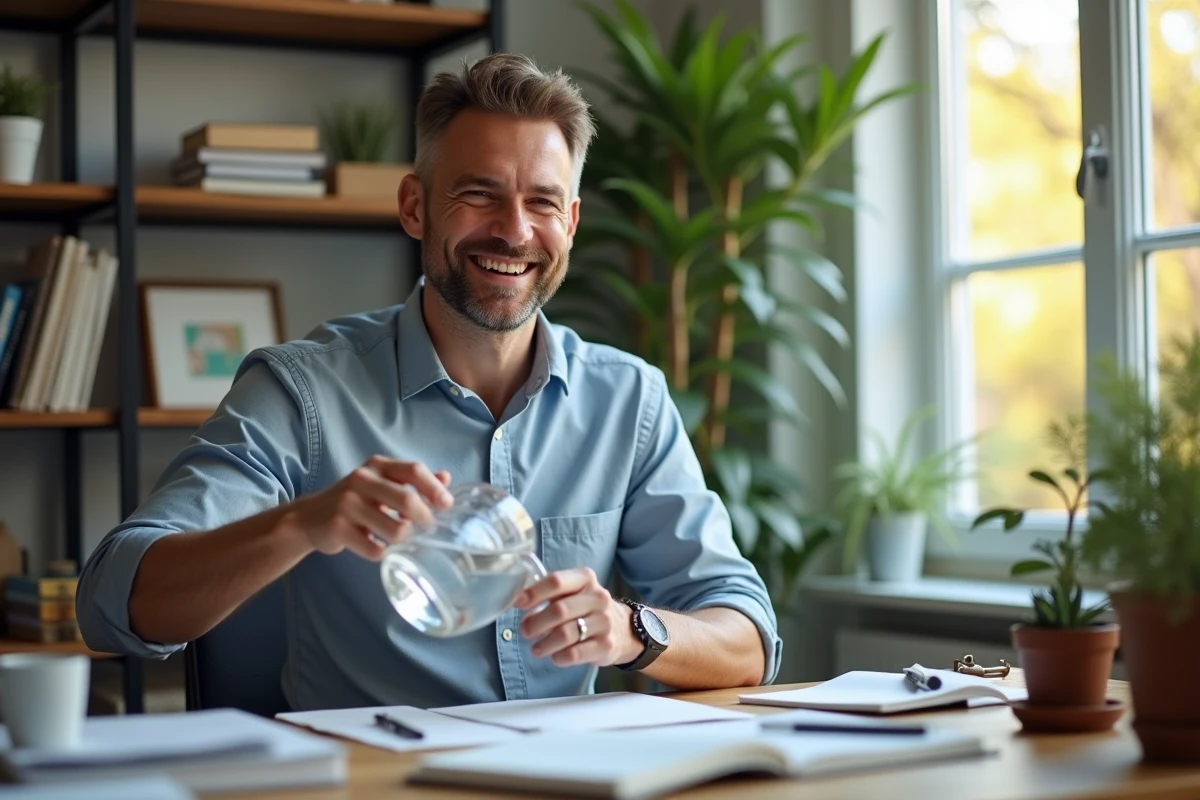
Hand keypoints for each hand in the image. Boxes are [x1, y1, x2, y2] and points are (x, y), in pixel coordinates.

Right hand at [280, 455, 452, 560]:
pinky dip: (381, 552)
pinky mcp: (337, 527)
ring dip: (403, 539)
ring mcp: (347, 503)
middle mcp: (362, 479)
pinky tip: (375, 547)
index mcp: (377, 466)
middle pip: (408, 501)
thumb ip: (412, 481)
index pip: (414, 470)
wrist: (309, 518)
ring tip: (396, 539)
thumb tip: (447, 478)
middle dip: (425, 519)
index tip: (447, 505)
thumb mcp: (382, 483)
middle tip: (429, 530)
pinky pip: (375, 549)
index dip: (434, 488)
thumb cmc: (354, 500)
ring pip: (396, 529)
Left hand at [514, 568, 642, 667]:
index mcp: (585, 579)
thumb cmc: (587, 608)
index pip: (556, 581)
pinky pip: (576, 653)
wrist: (623, 629)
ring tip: (536, 649)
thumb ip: (549, 592)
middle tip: (525, 631)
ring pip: (566, 634)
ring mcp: (604, 621)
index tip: (518, 604)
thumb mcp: (574, 592)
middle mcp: (598, 597)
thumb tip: (517, 599)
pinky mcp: (606, 645)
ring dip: (545, 643)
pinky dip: (560, 657)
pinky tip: (555, 657)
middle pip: (559, 610)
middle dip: (536, 623)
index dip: (534, 593)